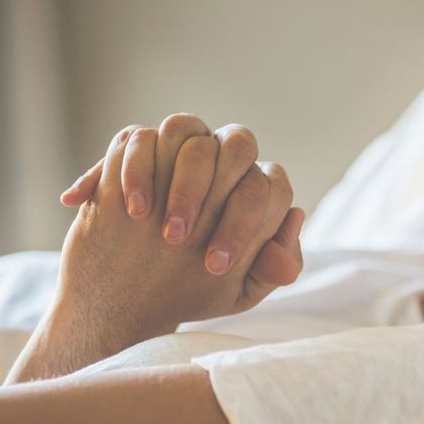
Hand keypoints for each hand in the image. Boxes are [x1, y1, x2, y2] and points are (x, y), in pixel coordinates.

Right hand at [60, 114, 300, 285]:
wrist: (128, 294)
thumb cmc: (191, 291)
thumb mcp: (234, 293)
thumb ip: (271, 267)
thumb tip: (296, 216)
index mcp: (253, 194)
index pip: (271, 184)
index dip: (247, 221)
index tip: (215, 265)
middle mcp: (222, 163)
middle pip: (239, 144)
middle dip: (214, 193)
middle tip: (181, 240)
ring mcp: (179, 150)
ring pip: (189, 129)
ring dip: (177, 179)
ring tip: (153, 226)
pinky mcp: (135, 148)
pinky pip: (141, 137)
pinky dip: (136, 170)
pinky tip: (133, 210)